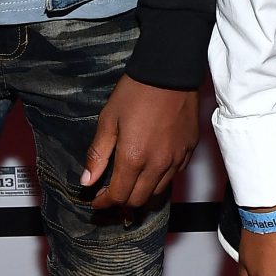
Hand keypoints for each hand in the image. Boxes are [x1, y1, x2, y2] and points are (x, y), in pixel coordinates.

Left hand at [81, 75, 198, 212]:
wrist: (169, 72)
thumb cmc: (136, 92)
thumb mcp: (108, 120)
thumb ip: (98, 154)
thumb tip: (87, 181)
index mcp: (133, 158)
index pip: (118, 196)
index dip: (104, 202)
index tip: (96, 201)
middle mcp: (157, 164)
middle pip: (139, 200)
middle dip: (122, 203)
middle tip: (111, 195)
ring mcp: (176, 159)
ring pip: (158, 192)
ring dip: (141, 193)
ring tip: (130, 184)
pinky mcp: (189, 151)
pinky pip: (174, 175)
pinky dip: (160, 179)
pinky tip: (151, 169)